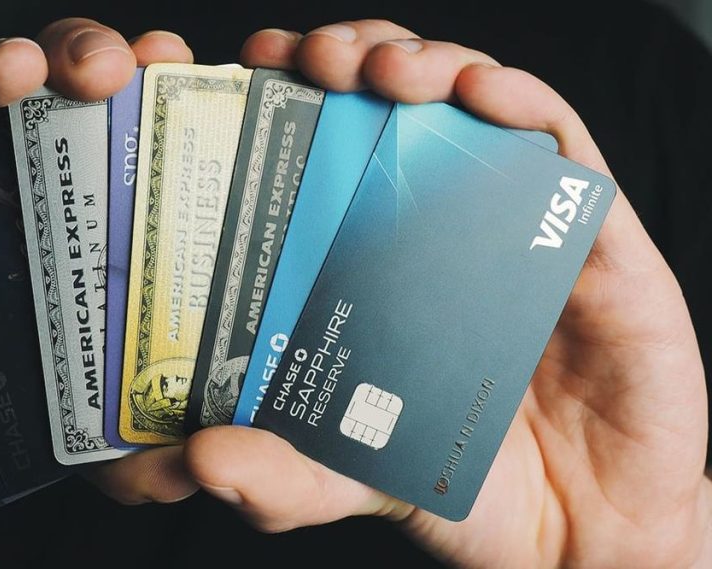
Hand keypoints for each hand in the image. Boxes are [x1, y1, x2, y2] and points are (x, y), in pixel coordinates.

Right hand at [0, 18, 197, 567]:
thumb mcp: (92, 444)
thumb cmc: (0, 424)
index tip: (190, 72)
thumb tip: (204, 467)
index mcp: (100, 215)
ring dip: (2, 66)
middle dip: (91, 58)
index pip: (141, 127)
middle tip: (113, 68)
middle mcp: (31, 180)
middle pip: (68, 89)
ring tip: (21, 71)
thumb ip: (148, 459)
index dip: (168, 88)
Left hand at [180, 21, 711, 567]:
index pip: (324, 154)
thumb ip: (281, 473)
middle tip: (308, 59)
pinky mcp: (596, 242)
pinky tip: (478, 93)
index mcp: (374, 262)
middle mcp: (440, 229)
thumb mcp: (349, 479)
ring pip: (474, 107)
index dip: (286, 101)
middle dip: (348, 60)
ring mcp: (515, 227)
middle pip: (392, 109)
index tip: (244, 73)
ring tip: (382, 69)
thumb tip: (201, 459)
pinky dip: (522, 107)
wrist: (577, 534)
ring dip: (425, 63)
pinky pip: (565, 152)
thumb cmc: (462, 488)